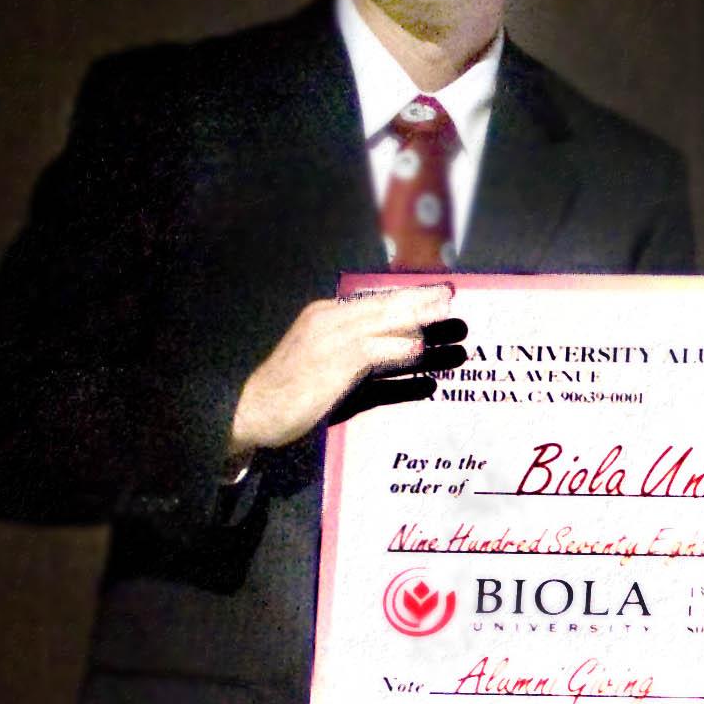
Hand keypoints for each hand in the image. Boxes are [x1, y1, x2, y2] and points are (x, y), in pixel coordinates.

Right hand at [229, 285, 461, 456]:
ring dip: (417, 320)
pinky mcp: (330, 361)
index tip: (436, 294)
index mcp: (326, 316)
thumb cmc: (294, 396)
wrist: (253, 409)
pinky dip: (396, 348)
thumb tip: (410, 353)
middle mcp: (328, 319)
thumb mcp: (333, 369)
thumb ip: (369, 359)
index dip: (406, 297)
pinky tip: (419, 349)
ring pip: (381, 323)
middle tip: (450, 297)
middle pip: (382, 306)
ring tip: (448, 319)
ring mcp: (328, 338)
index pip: (374, 302)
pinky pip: (371, 350)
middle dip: (418, 301)